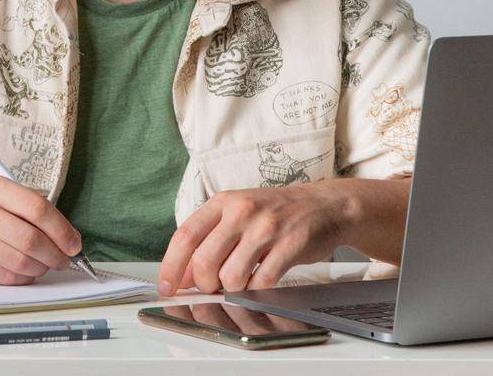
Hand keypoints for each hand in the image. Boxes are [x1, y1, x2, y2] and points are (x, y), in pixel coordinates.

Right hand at [0, 174, 83, 284]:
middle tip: (63, 260)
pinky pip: (5, 276)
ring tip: (43, 266)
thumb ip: (26, 210)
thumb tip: (66, 237)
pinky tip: (24, 273)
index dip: (62, 230)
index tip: (74, 243)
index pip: (37, 208)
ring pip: (20, 261)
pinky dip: (22, 278)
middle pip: (31, 238)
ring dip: (40, 268)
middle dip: (55, 254)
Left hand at [157, 182, 348, 294]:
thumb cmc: (276, 213)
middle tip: (214, 286)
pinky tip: (261, 280)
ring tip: (243, 280)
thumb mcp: (238, 215)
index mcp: (223, 202)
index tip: (167, 287)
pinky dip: (257, 290)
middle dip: (205, 284)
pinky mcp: (290, 245)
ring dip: (233, 289)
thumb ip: (209, 240)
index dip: (171, 266)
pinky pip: (262, 282)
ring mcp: (267, 227)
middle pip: (205, 261)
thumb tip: (183, 275)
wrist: (325, 205)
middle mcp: (242, 211)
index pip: (185, 236)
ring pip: (231, 276)